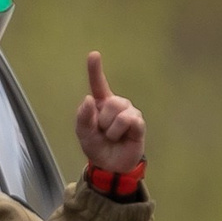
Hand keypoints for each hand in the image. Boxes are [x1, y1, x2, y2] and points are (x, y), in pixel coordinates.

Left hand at [74, 51, 145, 174]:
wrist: (110, 165)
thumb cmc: (97, 146)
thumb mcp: (83, 134)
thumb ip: (83, 118)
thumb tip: (88, 99)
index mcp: (100, 104)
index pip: (98, 85)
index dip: (95, 69)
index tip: (94, 54)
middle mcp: (116, 105)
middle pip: (110, 102)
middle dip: (102, 122)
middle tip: (103, 133)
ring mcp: (129, 112)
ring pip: (118, 112)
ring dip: (110, 130)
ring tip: (112, 137)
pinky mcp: (139, 123)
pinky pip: (129, 121)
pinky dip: (120, 133)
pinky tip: (123, 138)